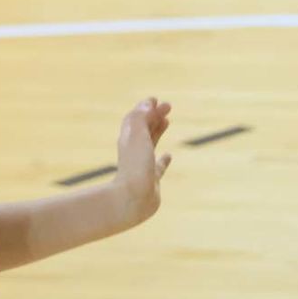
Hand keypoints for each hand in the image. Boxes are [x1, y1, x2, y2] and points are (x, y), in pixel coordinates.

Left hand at [114, 97, 172, 224]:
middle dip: (154, 115)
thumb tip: (148, 103)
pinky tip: (169, 155)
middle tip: (168, 107)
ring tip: (167, 121)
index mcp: (128, 137)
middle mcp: (134, 149)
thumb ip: (141, 117)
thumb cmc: (134, 164)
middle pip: (144, 127)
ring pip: (151, 143)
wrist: (132, 198)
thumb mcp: (137, 134)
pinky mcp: (152, 179)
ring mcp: (143, 164)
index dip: (145, 107)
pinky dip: (164, 159)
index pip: (136, 117)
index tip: (157, 100)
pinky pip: (158, 166)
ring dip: (158, 130)